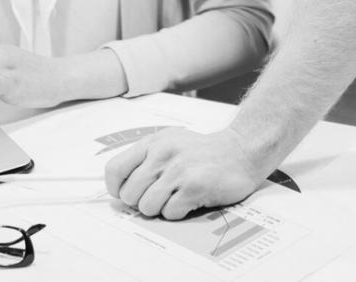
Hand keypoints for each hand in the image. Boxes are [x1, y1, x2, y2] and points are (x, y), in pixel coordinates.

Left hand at [104, 126, 267, 219]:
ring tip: (176, 197)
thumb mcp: (171, 143)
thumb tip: (121, 190)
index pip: (114, 169)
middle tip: (160, 196)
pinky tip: (190, 200)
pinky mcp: (194, 187)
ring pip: (147, 207)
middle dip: (142, 202)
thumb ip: (146, 160)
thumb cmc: (204, 152)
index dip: (116, 189)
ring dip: (160, 209)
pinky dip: (178, 212)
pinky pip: (169, 213)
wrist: (241, 151)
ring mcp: (178, 170)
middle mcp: (163, 154)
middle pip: (129, 194)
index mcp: (153, 143)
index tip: (126, 194)